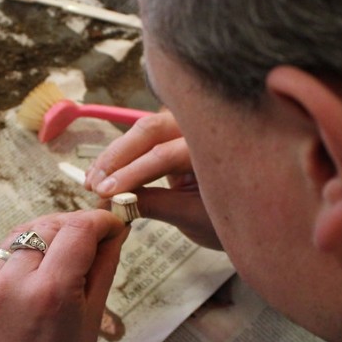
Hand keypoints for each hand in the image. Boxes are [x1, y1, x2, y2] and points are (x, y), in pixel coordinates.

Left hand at [0, 210, 128, 341]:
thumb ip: (103, 267)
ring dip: (44, 238)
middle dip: (73, 226)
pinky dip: (21, 259)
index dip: (100, 222)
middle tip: (91, 238)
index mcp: (49, 293)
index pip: (78, 231)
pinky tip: (35, 277)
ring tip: (63, 254)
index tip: (112, 224)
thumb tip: (115, 232)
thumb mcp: (93, 319)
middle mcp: (12, 285)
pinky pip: (0, 261)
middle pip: (46, 226)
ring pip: (18, 237)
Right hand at [85, 110, 221, 249]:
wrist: (250, 208)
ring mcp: (188, 124)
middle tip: (94, 186)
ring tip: (91, 183)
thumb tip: (115, 201)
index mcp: (218, 144)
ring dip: (114, 155)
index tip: (107, 193)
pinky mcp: (176, 132)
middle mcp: (204, 124)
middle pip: (150, 130)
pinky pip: (145, 137)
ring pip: (143, 130)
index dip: (132, 173)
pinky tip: (101, 173)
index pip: (166, 155)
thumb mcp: (193, 217)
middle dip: (117, 158)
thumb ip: (156, 204)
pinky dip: (122, 154)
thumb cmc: (229, 216)